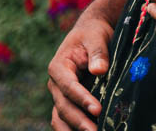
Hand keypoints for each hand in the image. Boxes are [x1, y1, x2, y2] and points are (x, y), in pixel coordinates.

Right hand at [47, 15, 113, 130]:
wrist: (90, 34)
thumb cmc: (93, 34)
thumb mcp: (96, 36)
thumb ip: (98, 52)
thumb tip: (99, 70)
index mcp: (59, 66)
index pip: (68, 86)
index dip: (81, 99)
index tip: (97, 109)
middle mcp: (55, 84)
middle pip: (63, 106)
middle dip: (79, 121)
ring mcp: (60, 95)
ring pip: (61, 118)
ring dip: (74, 128)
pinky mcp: (67, 102)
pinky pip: (65, 120)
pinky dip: (73, 129)